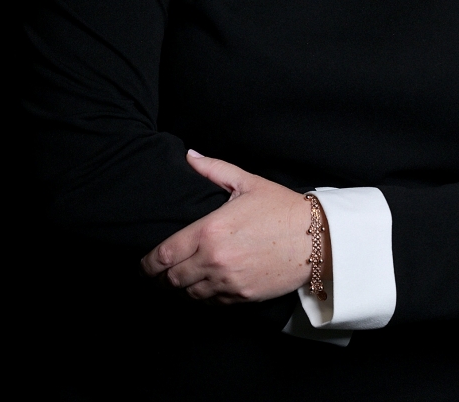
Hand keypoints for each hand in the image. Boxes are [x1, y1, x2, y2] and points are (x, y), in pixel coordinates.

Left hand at [140, 151, 329, 303]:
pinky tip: (202, 287)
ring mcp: (227, 281)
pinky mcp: (240, 296)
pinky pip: (209, 303)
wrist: (314, 238)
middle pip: (170, 279)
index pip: (164, 255)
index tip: (143, 263)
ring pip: (187, 294)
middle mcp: (214, 260)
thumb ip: (213, 169)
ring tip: (176, 281)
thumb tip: (190, 156)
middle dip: (159, 278)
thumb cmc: (281, 208)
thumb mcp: (247, 182)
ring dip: (179, 289)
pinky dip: (201, 297)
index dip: (147, 263)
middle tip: (155, 274)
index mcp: (210, 230)